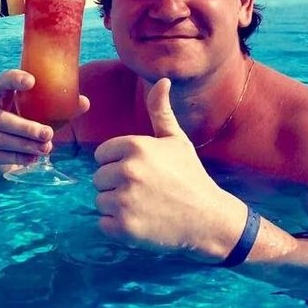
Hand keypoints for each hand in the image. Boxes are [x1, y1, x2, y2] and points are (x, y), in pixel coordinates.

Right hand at [0, 69, 88, 180]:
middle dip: (26, 127)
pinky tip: (32, 160)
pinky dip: (17, 157)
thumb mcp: (38, 117)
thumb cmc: (22, 128)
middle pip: (1, 118)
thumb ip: (59, 109)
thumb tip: (84, 102)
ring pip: (0, 139)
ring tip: (46, 149)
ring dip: (25, 145)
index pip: (2, 82)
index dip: (14, 79)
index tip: (32, 81)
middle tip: (49, 133)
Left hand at [93, 78, 245, 258]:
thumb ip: (160, 111)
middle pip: (98, 178)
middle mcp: (127, 170)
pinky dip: (118, 228)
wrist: (209, 219)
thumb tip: (162, 80)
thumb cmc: (190, 176)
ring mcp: (125, 200)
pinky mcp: (124, 227)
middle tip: (145, 192)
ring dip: (117, 207)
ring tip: (144, 206)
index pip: (102, 155)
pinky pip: (103, 224)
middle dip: (116, 186)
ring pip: (100, 201)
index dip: (119, 164)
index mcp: (135, 146)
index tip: (142, 173)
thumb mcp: (176, 140)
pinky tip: (142, 222)